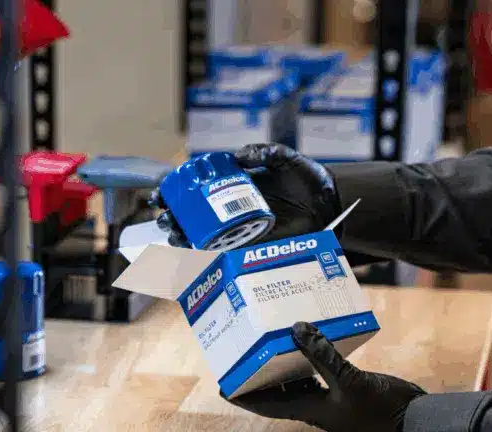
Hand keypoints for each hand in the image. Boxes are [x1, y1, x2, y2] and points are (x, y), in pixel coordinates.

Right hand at [148, 143, 341, 247]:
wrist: (330, 205)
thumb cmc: (308, 180)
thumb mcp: (287, 159)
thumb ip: (266, 152)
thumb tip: (238, 156)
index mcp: (233, 186)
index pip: (196, 189)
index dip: (175, 191)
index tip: (161, 192)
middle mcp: (231, 209)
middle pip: (191, 215)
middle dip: (171, 217)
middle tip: (165, 216)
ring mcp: (239, 229)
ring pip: (200, 236)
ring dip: (180, 236)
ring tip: (173, 232)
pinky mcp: (250, 246)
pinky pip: (222, 253)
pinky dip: (203, 255)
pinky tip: (190, 252)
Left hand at [224, 322, 425, 431]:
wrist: (415, 421)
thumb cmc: (383, 409)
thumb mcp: (350, 380)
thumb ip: (323, 355)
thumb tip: (295, 328)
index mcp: (309, 409)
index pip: (265, 404)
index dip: (243, 395)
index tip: (223, 385)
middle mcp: (315, 405)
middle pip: (277, 391)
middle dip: (259, 376)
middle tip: (244, 355)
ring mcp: (330, 399)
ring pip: (296, 381)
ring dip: (281, 366)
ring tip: (268, 343)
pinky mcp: (345, 389)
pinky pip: (318, 374)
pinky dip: (309, 360)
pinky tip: (309, 343)